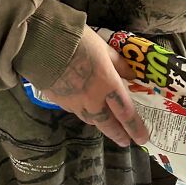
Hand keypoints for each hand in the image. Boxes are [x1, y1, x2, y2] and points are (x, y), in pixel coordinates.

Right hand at [41, 26, 148, 146]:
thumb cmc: (79, 41)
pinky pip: (76, 111)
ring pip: (91, 119)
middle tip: (126, 142)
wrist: (42, 45)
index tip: (143, 138)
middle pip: (108, 123)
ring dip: (102, 125)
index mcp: (108, 85)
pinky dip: (85, 113)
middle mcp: (93, 99)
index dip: (135, 127)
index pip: (126, 112)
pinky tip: (86, 111)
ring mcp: (74, 102)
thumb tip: (131, 75)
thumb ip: (119, 64)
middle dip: (119, 134)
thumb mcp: (105, 48)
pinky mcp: (58, 101)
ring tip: (108, 128)